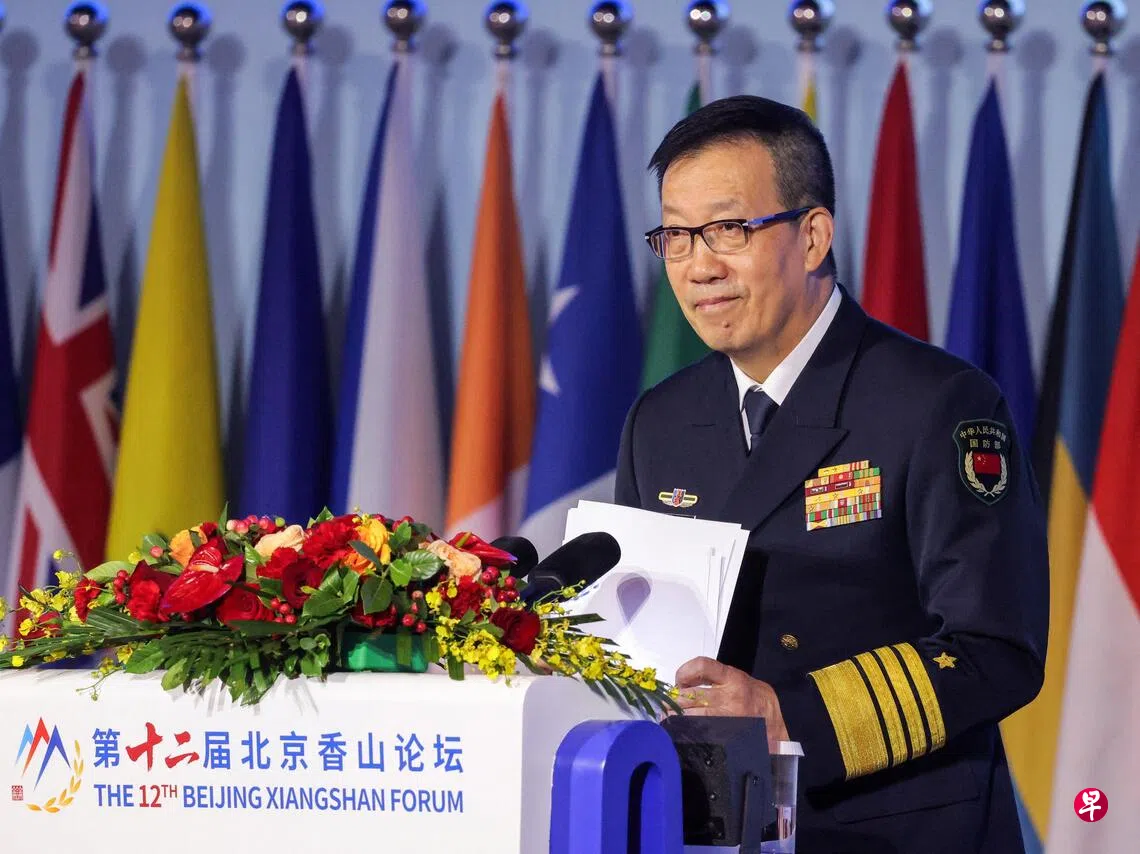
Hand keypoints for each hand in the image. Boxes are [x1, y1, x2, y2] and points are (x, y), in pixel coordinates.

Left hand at [674, 656, 789, 750]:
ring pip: (692, 717)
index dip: (684, 672)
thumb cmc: (754, 699)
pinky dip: (687, 732)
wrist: (774, 724)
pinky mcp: (727, 735)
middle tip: (665, 705)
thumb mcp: (738, 680)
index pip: (702, 666)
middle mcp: (730, 697)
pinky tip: (682, 732)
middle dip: (674, 701)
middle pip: (691, 696)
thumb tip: (682, 685)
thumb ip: (714, 679)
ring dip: (676, 718)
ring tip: (670, 719)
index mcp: (732, 678)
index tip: (679, 681)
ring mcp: (729, 718)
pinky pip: (701, 733)